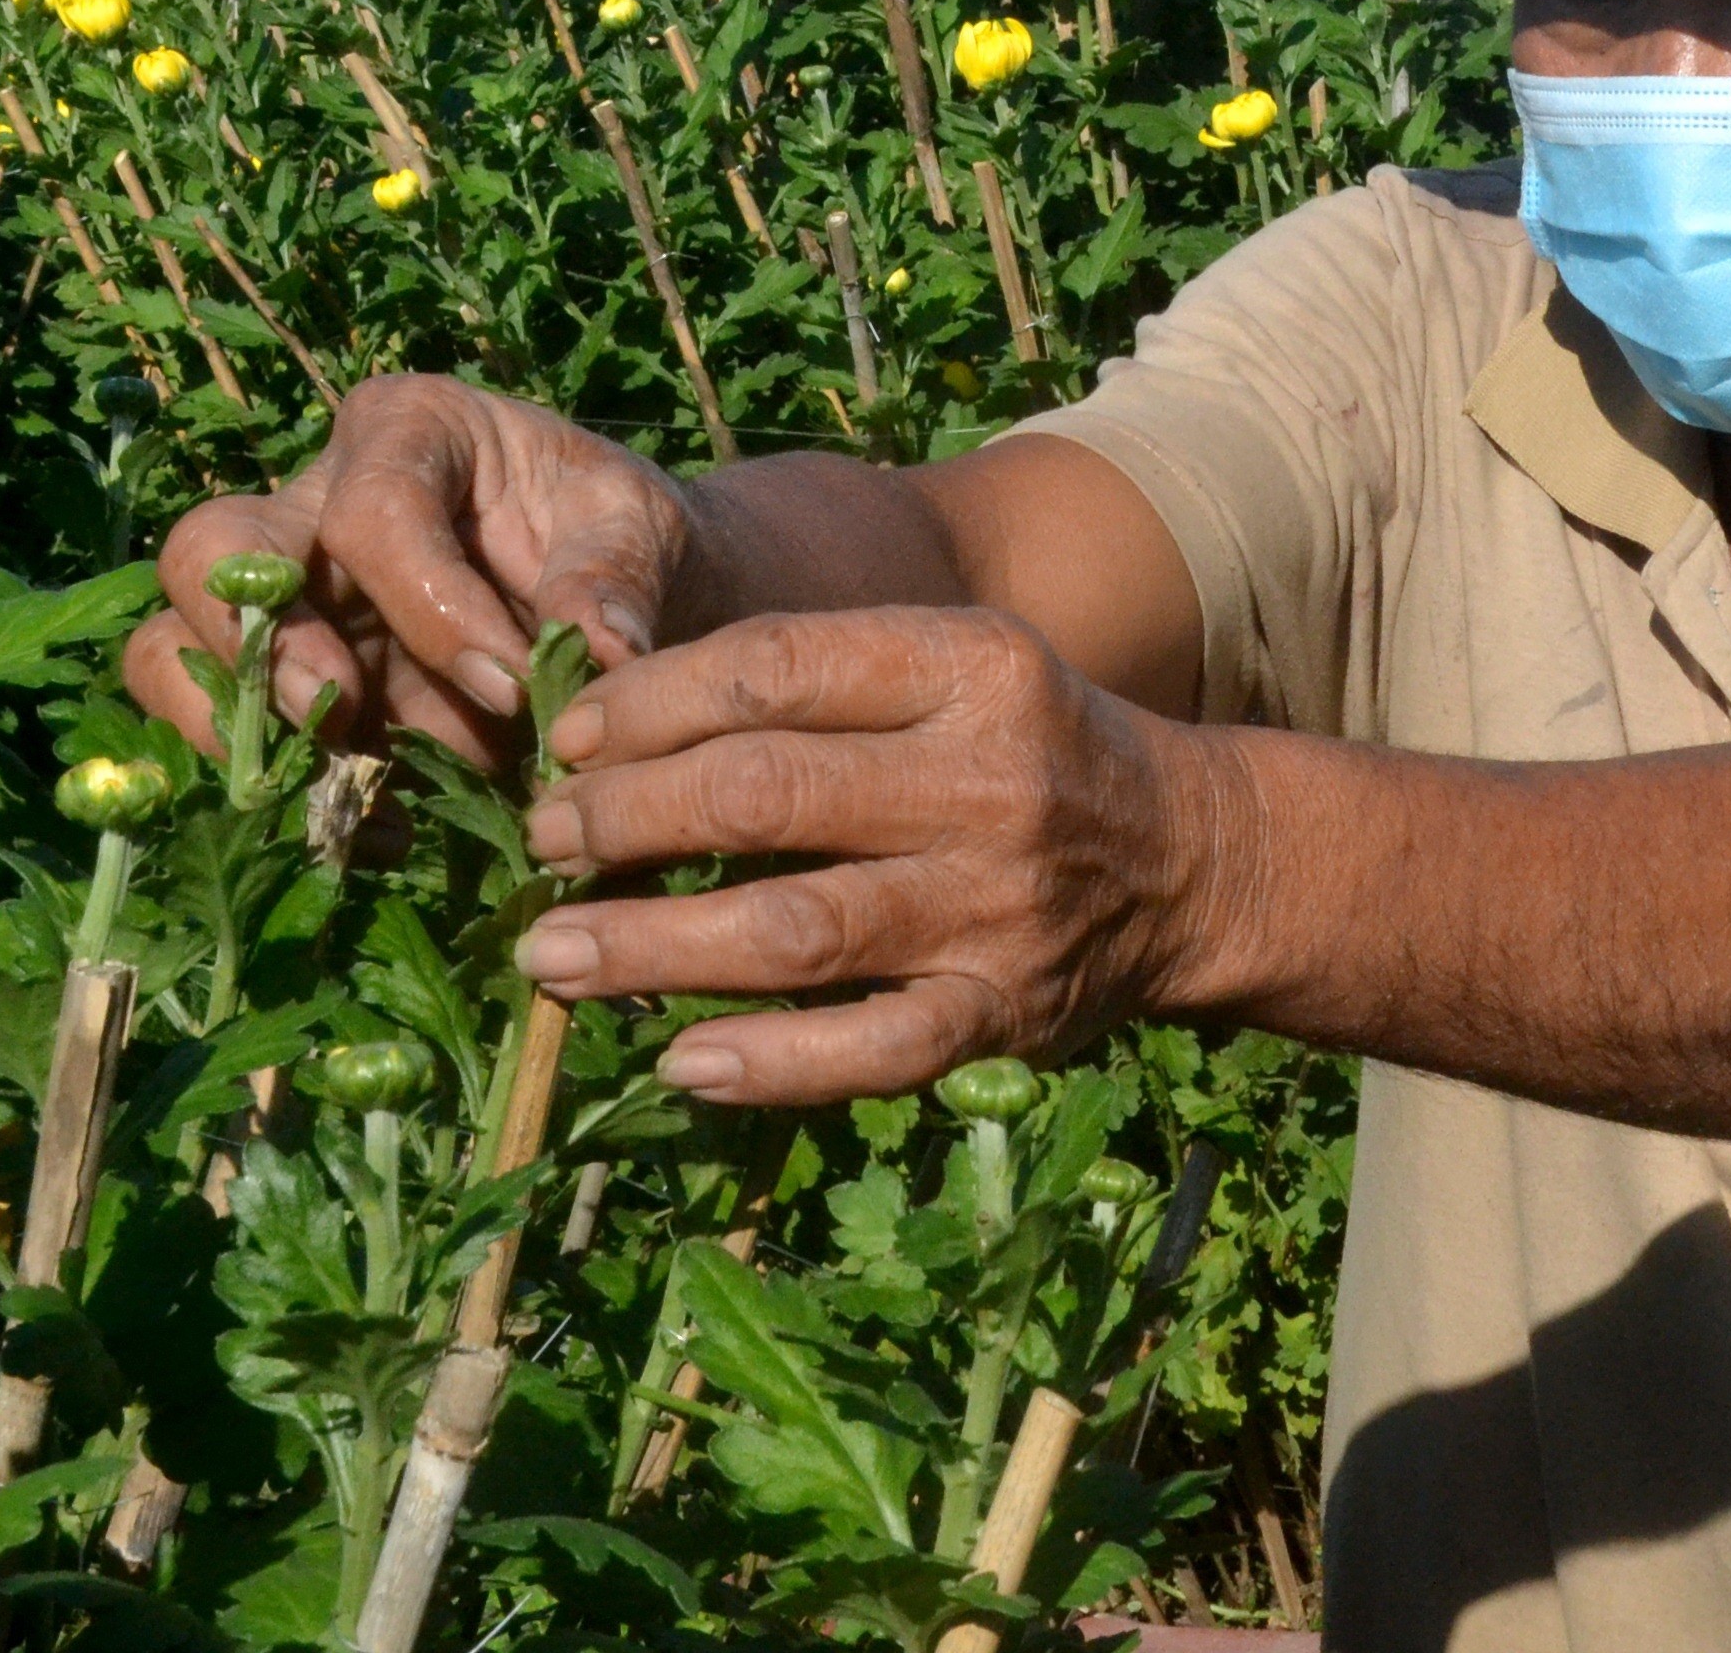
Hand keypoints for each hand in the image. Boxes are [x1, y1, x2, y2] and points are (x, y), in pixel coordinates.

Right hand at [126, 372, 686, 769]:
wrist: (618, 600)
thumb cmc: (615, 540)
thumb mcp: (640, 532)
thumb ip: (611, 578)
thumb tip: (592, 647)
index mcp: (409, 429)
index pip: (376, 510)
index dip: (430, 605)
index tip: (514, 686)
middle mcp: (315, 498)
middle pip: (214, 547)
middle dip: (265, 646)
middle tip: (343, 720)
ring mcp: (281, 594)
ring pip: (171, 642)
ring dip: (243, 726)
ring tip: (349, 790)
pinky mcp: (276, 680)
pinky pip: (216, 728)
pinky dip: (282, 788)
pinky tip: (377, 833)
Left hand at [514, 605, 1241, 1106]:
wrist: (1187, 858)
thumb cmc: (1023, 746)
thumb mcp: (952, 665)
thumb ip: (815, 679)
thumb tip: (606, 723)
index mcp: (971, 665)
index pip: (775, 668)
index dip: (647, 705)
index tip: (567, 740)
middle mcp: (989, 781)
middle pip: (765, 795)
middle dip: (623, 819)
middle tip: (543, 842)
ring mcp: (997, 908)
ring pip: (793, 929)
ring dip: (652, 947)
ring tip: (552, 956)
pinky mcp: (1005, 1014)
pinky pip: (869, 1050)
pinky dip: (768, 1064)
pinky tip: (678, 1059)